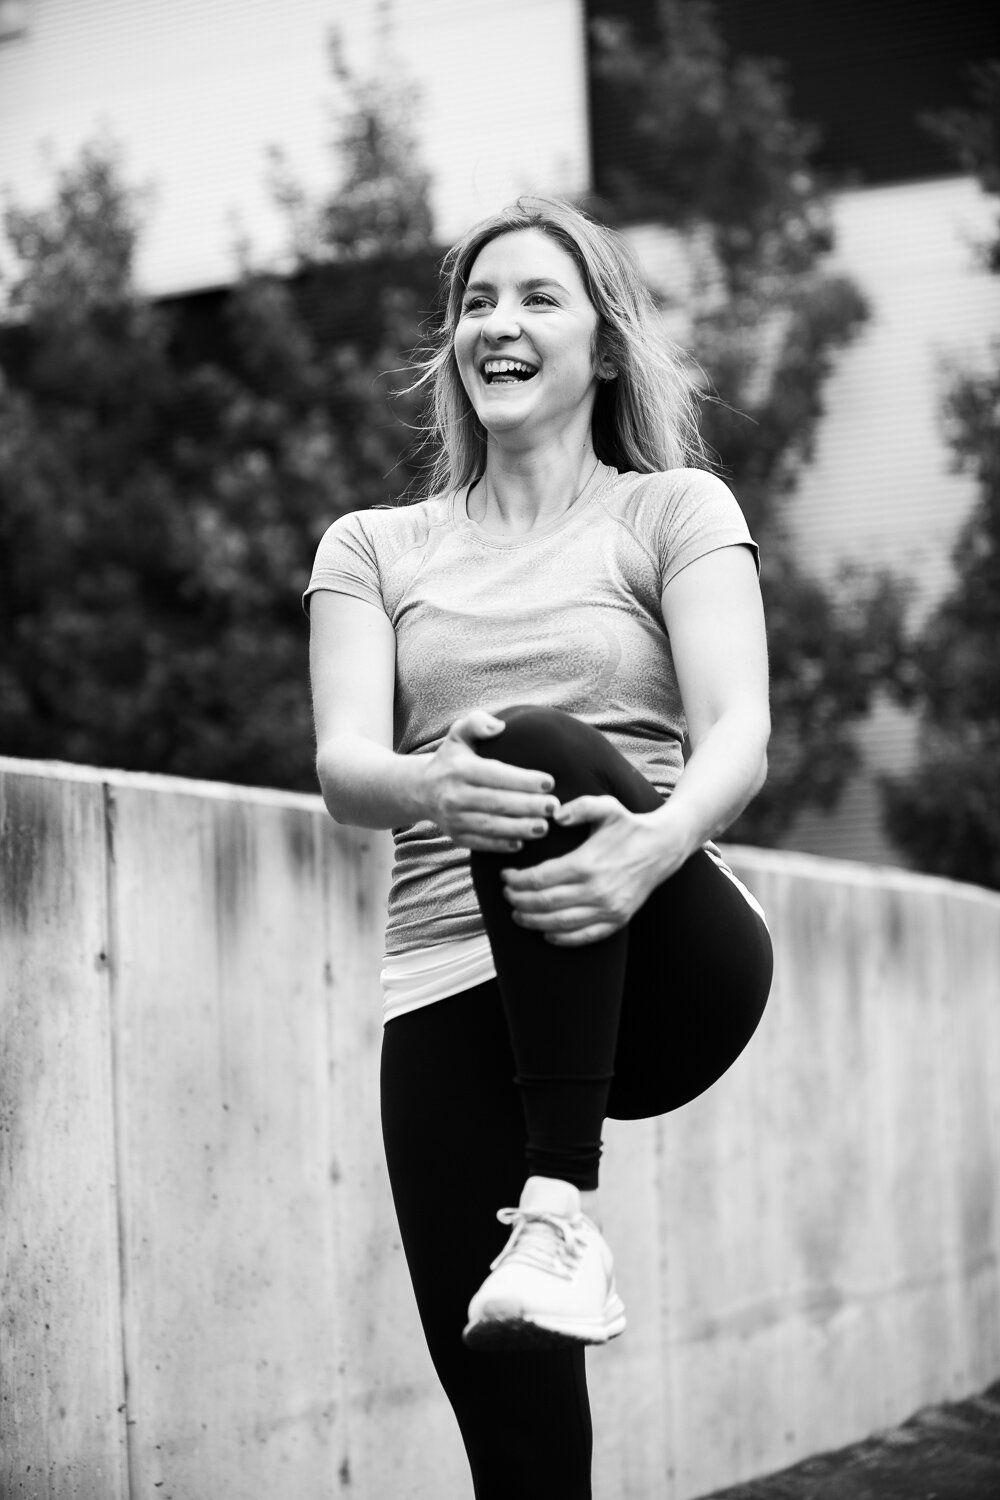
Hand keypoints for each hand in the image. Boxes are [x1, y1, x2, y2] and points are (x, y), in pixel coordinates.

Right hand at [422, 710, 558, 852]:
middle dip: (527, 806)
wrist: (422, 790)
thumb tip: (499, 727)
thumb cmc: (452, 759)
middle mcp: (454, 795)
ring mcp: (454, 819)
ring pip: (490, 826)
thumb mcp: (458, 734)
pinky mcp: (456, 837)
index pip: (495, 774)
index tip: (549, 782)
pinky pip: (481, 843)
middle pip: (495, 802)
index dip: (522, 780)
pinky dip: (501, 846)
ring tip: (544, 828)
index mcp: (459, 769)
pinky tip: (522, 844)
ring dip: (519, 828)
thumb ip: (477, 723)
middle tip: (553, 806)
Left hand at [501, 796, 678, 945]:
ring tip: (517, 913)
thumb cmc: (629, 826)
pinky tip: (545, 932)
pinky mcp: (618, 920)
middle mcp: (596, 890)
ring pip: (559, 923)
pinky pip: (584, 936)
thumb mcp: (606, 807)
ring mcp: (608, 908)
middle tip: (507, 895)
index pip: (539, 879)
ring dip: (532, 921)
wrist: (663, 847)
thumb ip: (579, 807)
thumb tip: (554, 815)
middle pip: (543, 903)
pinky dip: (561, 938)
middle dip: (518, 900)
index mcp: (587, 863)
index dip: (516, 880)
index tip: (505, 876)